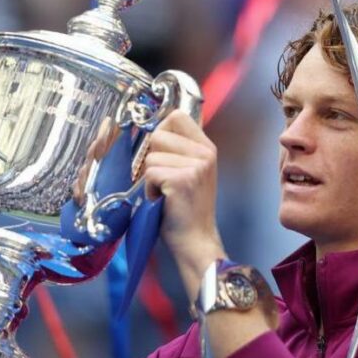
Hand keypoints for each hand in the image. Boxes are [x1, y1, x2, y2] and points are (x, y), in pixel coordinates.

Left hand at [144, 110, 226, 299]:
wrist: (196, 241)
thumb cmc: (187, 210)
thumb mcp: (192, 171)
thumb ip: (180, 149)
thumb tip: (156, 127)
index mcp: (207, 147)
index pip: (177, 116)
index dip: (161, 131)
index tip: (161, 151)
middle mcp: (205, 153)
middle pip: (158, 135)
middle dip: (153, 159)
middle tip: (166, 181)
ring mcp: (195, 166)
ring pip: (151, 157)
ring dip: (151, 178)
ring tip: (166, 193)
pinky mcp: (182, 180)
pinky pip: (149, 174)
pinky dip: (150, 190)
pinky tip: (163, 200)